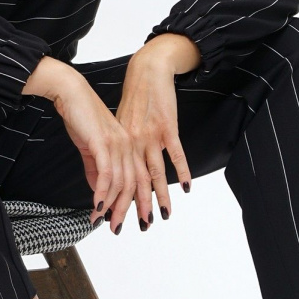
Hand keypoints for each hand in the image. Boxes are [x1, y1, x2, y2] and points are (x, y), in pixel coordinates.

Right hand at [36, 66, 138, 233]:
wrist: (71, 93)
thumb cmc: (80, 117)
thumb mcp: (91, 147)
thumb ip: (96, 169)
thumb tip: (97, 191)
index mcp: (128, 145)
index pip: (135, 178)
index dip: (133, 201)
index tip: (126, 218)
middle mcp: (128, 145)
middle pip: (132, 184)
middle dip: (126, 209)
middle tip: (118, 228)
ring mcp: (118, 144)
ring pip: (120, 182)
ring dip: (112, 205)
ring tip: (101, 221)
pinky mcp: (104, 142)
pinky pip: (107, 173)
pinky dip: (102, 192)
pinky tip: (97, 206)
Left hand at [111, 36, 196, 229]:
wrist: (146, 72)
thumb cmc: (133, 98)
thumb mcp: (118, 124)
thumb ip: (118, 147)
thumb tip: (112, 170)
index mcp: (120, 144)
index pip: (118, 179)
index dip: (116, 201)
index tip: (113, 219)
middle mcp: (133, 143)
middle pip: (134, 181)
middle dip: (135, 206)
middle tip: (137, 227)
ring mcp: (150, 135)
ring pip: (154, 172)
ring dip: (159, 196)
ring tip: (164, 215)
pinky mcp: (166, 126)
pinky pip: (175, 153)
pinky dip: (181, 170)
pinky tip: (185, 186)